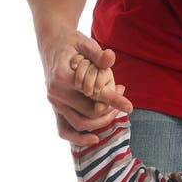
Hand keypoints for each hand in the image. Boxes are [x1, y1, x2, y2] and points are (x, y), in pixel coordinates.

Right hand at [41, 29, 133, 144]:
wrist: (51, 44)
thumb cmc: (71, 42)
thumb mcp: (85, 43)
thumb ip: (98, 54)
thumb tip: (111, 57)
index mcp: (62, 75)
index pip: (93, 93)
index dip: (113, 100)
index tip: (130, 106)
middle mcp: (55, 92)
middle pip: (88, 112)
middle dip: (109, 111)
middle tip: (123, 102)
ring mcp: (54, 102)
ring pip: (80, 123)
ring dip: (100, 122)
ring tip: (115, 111)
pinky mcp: (55, 109)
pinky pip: (65, 130)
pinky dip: (79, 139)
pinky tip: (95, 139)